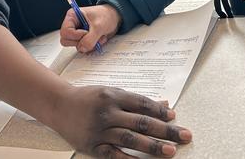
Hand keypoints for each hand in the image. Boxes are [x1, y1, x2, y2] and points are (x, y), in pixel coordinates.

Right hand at [50, 85, 191, 157]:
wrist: (59, 105)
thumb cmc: (89, 98)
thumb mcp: (112, 92)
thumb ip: (136, 100)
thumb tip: (165, 104)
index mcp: (113, 96)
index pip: (142, 104)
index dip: (160, 111)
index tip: (174, 117)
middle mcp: (107, 112)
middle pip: (141, 122)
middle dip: (165, 130)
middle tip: (185, 136)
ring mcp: (100, 130)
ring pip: (130, 139)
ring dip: (152, 145)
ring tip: (170, 151)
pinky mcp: (93, 146)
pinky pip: (114, 155)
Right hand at [60, 4, 120, 52]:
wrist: (115, 18)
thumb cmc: (106, 15)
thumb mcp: (98, 26)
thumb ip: (89, 39)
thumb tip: (82, 48)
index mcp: (72, 17)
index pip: (65, 31)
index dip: (76, 35)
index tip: (87, 33)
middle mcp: (73, 26)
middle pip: (66, 41)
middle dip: (81, 42)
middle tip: (92, 37)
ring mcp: (78, 34)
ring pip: (76, 46)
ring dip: (90, 45)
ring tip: (99, 37)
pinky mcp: (84, 40)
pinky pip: (84, 49)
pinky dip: (93, 47)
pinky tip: (99, 39)